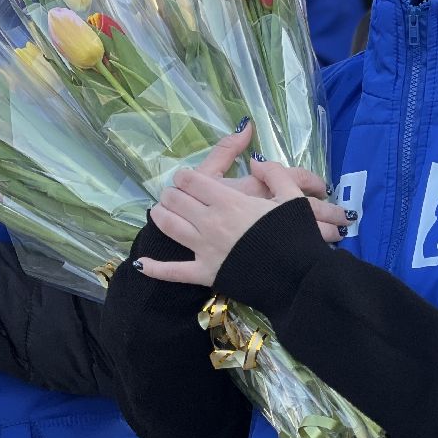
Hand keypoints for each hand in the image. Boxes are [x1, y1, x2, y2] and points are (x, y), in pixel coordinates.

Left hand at [136, 129, 350, 286]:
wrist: (297, 277)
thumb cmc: (295, 235)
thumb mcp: (291, 196)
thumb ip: (274, 173)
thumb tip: (256, 160)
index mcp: (228, 200)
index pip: (192, 180)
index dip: (183, 176)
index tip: (184, 177)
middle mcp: (210, 221)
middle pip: (176, 200)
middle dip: (171, 194)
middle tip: (173, 194)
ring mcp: (204, 248)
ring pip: (170, 226)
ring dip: (161, 215)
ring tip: (159, 211)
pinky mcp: (205, 274)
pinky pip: (173, 271)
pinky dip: (155, 268)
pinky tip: (140, 263)